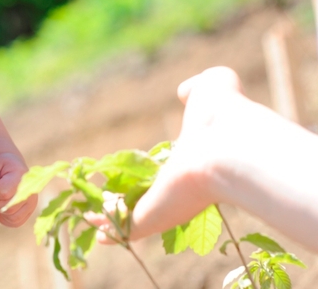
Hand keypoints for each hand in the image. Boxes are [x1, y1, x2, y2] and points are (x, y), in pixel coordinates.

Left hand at [0, 151, 36, 226]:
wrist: (13, 166)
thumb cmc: (2, 165)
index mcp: (22, 177)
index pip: (4, 193)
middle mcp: (31, 191)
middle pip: (9, 208)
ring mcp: (32, 202)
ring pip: (13, 218)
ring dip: (1, 212)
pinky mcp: (30, 210)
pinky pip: (16, 223)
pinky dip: (6, 219)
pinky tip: (1, 210)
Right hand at [89, 67, 243, 243]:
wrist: (229, 148)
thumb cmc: (223, 114)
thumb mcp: (214, 86)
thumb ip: (201, 86)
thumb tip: (185, 91)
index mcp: (193, 159)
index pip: (170, 167)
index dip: (153, 168)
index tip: (134, 168)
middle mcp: (179, 186)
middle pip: (149, 195)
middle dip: (128, 197)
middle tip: (107, 194)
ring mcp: (165, 205)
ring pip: (133, 214)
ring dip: (111, 215)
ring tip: (89, 213)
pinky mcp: (151, 219)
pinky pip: (124, 228)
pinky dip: (108, 231)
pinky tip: (93, 227)